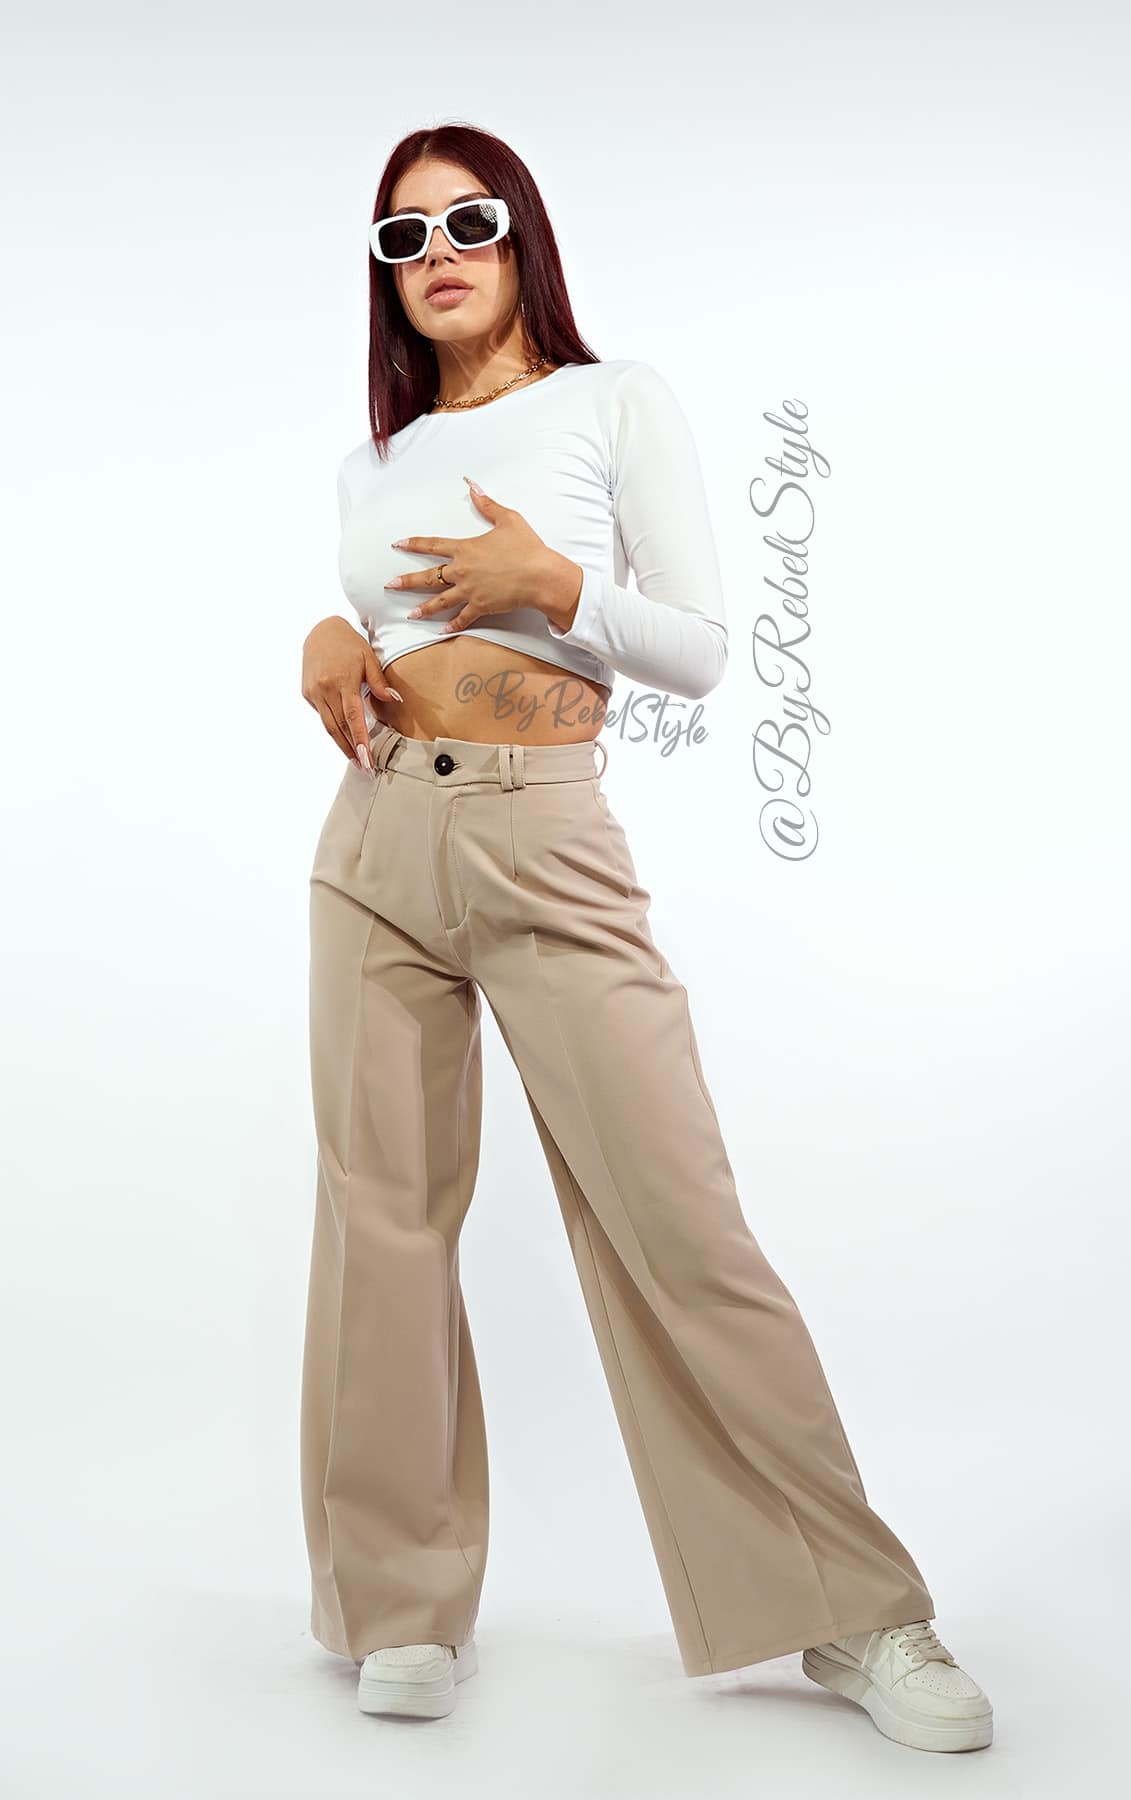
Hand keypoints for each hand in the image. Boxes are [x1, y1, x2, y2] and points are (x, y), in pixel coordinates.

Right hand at [301, 617, 401, 769]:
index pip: (353, 717)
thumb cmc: (349, 644)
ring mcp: (313, 692)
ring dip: (342, 745)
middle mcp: (325, 689)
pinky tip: (344, 738)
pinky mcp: (307, 693)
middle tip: (365, 768)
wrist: (320, 632)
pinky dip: (334, 728)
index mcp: (343, 680)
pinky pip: (322, 715)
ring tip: (356, 760)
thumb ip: (379, 682)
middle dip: (352, 750)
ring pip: (329, 726)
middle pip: (339, 727)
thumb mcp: (368, 658)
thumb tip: (394, 700)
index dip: (359, 740)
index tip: (366, 758)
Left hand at [385, 477, 582, 634]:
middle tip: (390, 585)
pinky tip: (442, 631)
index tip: (397, 544)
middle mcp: (462, 571)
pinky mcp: (481, 606)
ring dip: (423, 608)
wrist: (540, 576)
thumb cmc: (526, 547)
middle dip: (407, 581)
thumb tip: (473, 486)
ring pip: (440, 601)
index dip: (413, 544)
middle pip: (429, 577)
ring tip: (410, 614)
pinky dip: (453, 625)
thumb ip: (487, 504)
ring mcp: (470, 591)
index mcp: (465, 549)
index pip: (432, 545)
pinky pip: (463, 618)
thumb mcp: (508, 519)